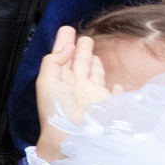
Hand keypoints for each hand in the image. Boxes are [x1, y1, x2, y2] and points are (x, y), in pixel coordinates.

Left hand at [32, 25, 110, 164]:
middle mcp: (75, 86)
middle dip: (80, 49)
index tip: (67, 29)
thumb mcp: (47, 81)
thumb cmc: (56, 109)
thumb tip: (67, 47)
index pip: (61, 57)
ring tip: (94, 50)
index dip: (63, 44)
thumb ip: (54, 61)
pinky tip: (117, 83)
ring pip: (94, 73)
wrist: (71, 135)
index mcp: (59, 80)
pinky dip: (116, 87)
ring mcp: (91, 94)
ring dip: (94, 62)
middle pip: (78, 62)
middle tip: (82, 36)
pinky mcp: (107, 102)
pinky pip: (112, 92)